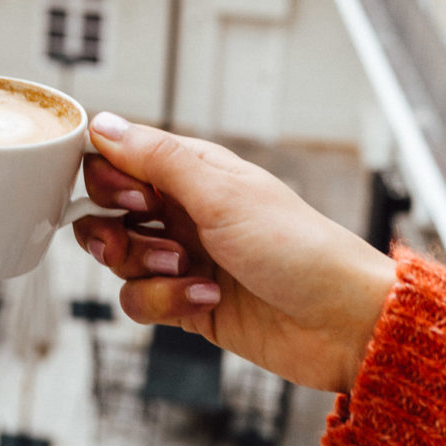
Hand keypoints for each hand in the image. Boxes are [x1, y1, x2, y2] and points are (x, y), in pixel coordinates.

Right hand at [74, 115, 396, 393]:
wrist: (343, 322)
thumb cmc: (298, 247)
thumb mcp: (222, 194)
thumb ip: (156, 159)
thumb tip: (101, 123)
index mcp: (190, 173)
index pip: (117, 161)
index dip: (109, 180)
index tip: (135, 199)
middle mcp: (181, 211)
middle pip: (105, 211)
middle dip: (113, 230)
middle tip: (153, 238)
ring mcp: (182, 258)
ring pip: (118, 259)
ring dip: (144, 267)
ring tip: (188, 271)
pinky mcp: (185, 304)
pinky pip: (139, 301)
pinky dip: (164, 302)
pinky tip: (206, 299)